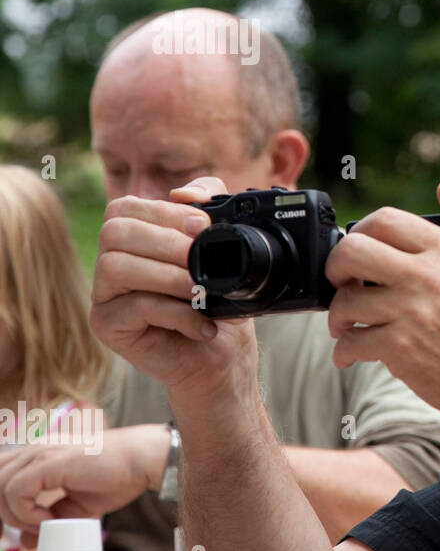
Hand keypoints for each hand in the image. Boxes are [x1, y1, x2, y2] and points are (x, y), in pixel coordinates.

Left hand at [0, 425, 168, 531]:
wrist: (141, 460)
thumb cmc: (117, 476)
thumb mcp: (76, 506)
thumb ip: (49, 520)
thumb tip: (28, 542)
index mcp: (40, 455)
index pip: (1, 475)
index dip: (5, 505)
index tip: (24, 525)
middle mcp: (35, 450)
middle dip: (5, 511)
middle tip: (31, 527)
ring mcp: (40, 453)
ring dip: (15, 515)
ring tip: (44, 524)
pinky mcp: (47, 462)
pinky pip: (15, 492)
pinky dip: (25, 512)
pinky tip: (48, 518)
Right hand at [89, 177, 257, 398]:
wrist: (223, 357)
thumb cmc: (221, 303)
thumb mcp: (224, 250)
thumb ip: (207, 210)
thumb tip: (185, 193)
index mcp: (135, 239)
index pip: (124, 207)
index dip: (164, 212)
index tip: (202, 226)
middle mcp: (112, 262)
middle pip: (115, 231)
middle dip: (166, 242)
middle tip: (200, 262)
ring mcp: (105, 295)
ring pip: (116, 266)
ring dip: (169, 276)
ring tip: (202, 293)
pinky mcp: (107, 326)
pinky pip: (134, 307)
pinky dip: (177, 312)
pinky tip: (202, 324)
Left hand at [325, 182, 439, 457]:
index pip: (385, 220)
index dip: (362, 229)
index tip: (363, 246)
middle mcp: (428, 277)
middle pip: (351, 251)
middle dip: (336, 265)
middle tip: (343, 280)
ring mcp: (411, 314)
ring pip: (344, 300)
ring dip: (338, 313)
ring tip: (348, 322)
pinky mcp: (400, 351)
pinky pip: (350, 342)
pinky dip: (344, 350)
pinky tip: (352, 352)